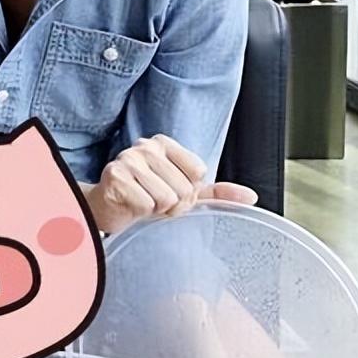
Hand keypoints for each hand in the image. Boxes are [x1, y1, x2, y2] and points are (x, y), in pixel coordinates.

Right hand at [87, 134, 257, 234]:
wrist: (106, 208)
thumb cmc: (145, 197)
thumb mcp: (184, 192)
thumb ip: (216, 193)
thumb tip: (251, 197)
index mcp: (163, 143)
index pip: (198, 172)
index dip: (188, 192)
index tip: (170, 191)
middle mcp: (144, 146)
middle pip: (183, 189)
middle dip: (172, 204)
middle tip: (153, 202)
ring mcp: (128, 160)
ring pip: (166, 198)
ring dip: (155, 210)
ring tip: (141, 203)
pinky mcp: (115, 178)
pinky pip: (146, 205)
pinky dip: (140, 213)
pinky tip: (129, 205)